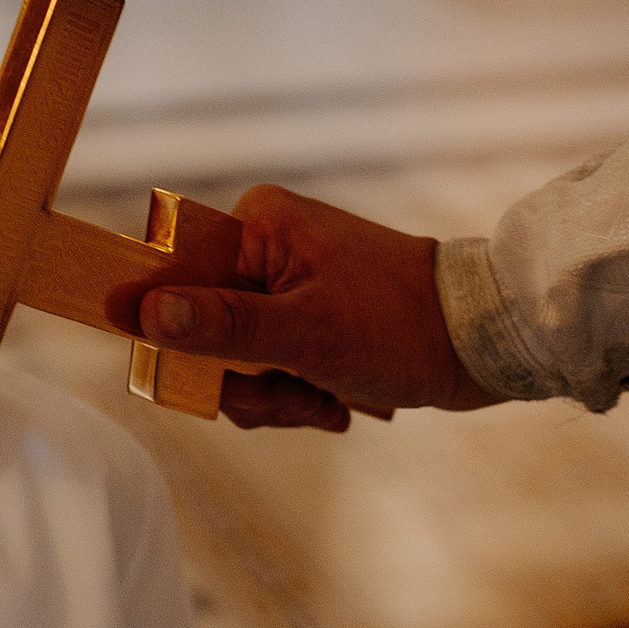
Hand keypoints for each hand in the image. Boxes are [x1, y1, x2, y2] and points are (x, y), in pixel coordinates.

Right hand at [139, 185, 497, 428]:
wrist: (482, 340)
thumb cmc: (401, 325)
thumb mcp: (304, 333)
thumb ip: (222, 325)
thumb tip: (146, 315)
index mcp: (257, 225)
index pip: (176, 281)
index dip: (183, 337)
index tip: (211, 376)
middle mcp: (265, 245)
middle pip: (202, 330)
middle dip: (244, 382)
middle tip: (292, 395)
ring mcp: (286, 283)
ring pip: (236, 360)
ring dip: (274, 396)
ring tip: (321, 400)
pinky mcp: (308, 314)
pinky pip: (268, 365)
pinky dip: (295, 394)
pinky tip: (331, 402)